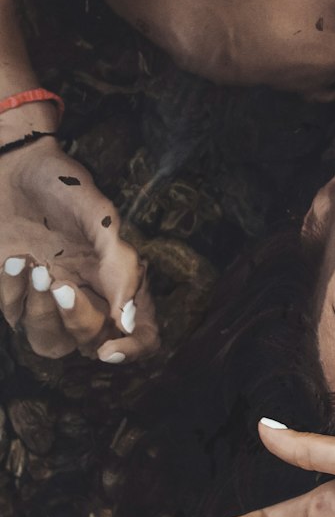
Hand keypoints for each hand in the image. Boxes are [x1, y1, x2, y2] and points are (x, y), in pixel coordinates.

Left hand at [0, 135, 157, 360]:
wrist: (14, 166)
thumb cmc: (63, 185)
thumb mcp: (99, 216)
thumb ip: (119, 265)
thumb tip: (127, 319)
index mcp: (118, 279)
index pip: (141, 331)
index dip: (133, 349)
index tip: (110, 350)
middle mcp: (89, 295)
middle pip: (93, 342)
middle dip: (78, 320)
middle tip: (60, 285)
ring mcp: (50, 299)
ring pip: (50, 342)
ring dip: (40, 314)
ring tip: (32, 268)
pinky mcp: (16, 295)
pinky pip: (14, 316)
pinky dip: (12, 291)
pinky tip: (13, 260)